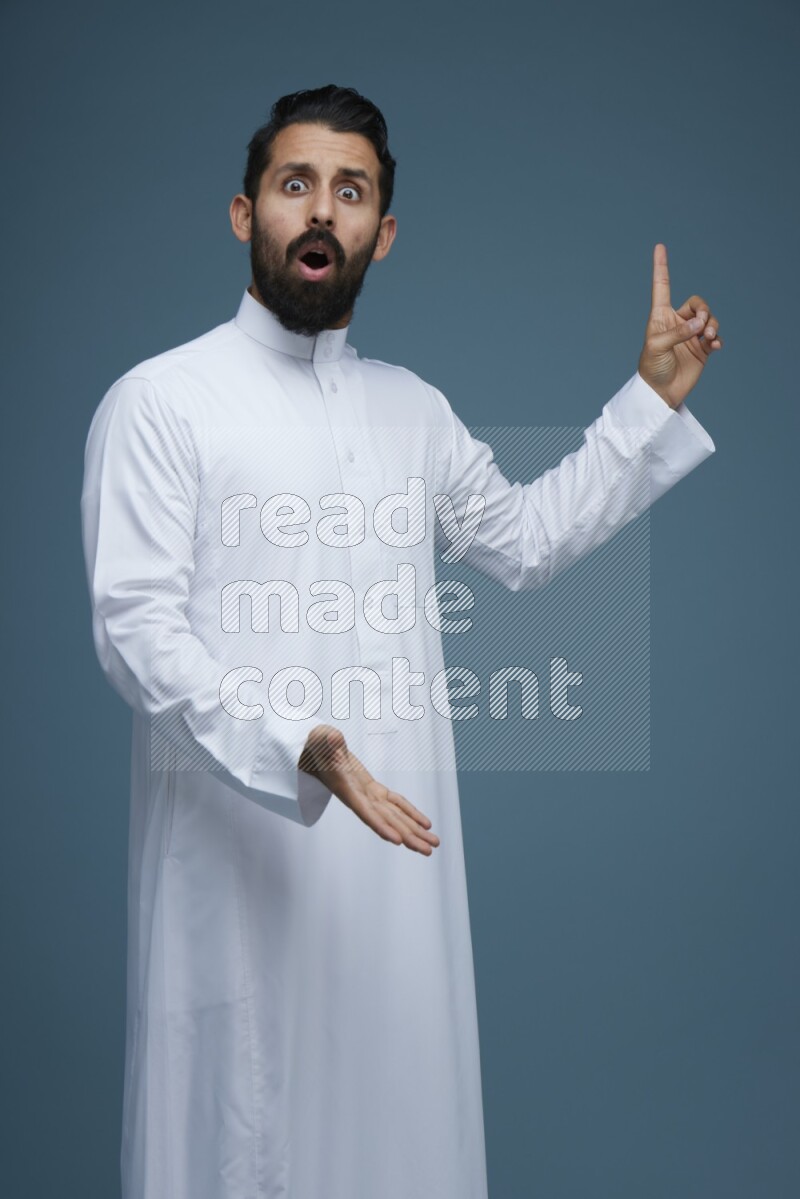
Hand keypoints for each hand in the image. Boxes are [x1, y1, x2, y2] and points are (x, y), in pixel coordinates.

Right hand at [298, 724, 439, 854]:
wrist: (315, 751)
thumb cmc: (317, 744)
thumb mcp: (320, 739)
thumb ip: (327, 742)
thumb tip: (333, 739)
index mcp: (345, 788)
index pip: (364, 811)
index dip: (380, 825)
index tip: (397, 840)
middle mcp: (359, 797)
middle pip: (386, 820)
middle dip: (407, 836)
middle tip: (428, 850)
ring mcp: (368, 794)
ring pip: (394, 816)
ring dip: (414, 830)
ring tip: (433, 843)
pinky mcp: (373, 789)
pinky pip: (395, 803)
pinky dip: (410, 813)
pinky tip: (425, 824)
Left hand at [637, 243, 722, 409]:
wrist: (660, 393)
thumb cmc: (651, 369)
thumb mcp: (656, 347)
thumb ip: (677, 333)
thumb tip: (700, 324)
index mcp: (660, 317)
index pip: (661, 286)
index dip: (661, 267)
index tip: (659, 246)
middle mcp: (676, 322)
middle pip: (697, 303)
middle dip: (703, 309)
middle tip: (702, 325)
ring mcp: (690, 335)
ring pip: (709, 318)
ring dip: (712, 325)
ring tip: (709, 337)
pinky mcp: (701, 349)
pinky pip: (715, 336)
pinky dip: (717, 338)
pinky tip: (714, 345)